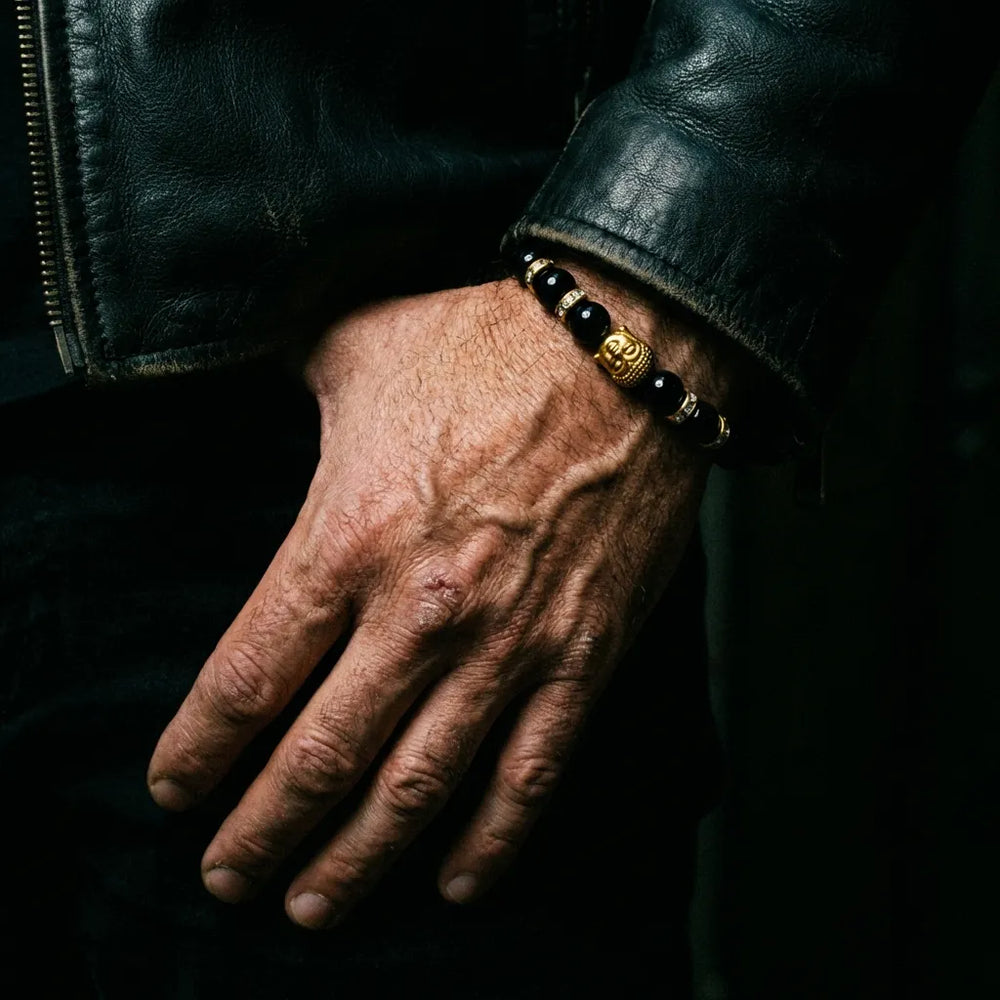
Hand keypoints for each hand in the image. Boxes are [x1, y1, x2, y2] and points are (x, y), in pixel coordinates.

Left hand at [147, 270, 733, 928]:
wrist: (629, 351)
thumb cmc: (488, 342)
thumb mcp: (353, 346)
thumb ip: (281, 382)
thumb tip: (239, 373)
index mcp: (350, 537)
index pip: (246, 679)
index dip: (198, 752)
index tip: (175, 792)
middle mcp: (421, 612)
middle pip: (318, 758)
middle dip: (262, 831)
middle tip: (228, 878)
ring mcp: (508, 646)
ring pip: (416, 789)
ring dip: (356, 861)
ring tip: (312, 906)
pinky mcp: (581, 657)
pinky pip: (531, 775)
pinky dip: (491, 842)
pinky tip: (455, 881)